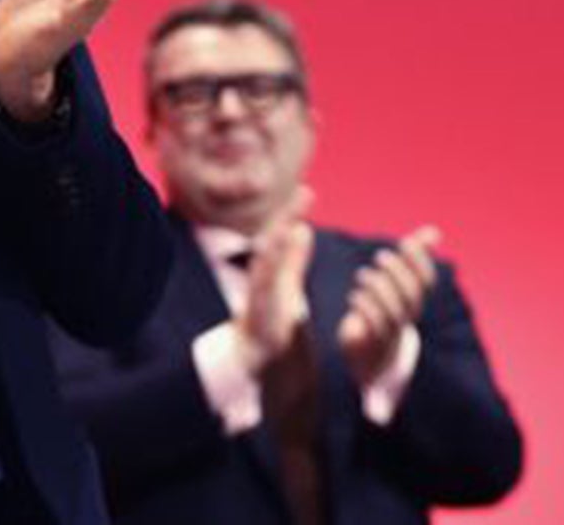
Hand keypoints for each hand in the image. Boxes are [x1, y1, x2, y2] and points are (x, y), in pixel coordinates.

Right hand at [233, 188, 314, 371]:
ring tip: (287, 226)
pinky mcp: (260, 332)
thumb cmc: (274, 327)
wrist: (262, 372)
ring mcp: (256, 308)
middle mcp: (259, 286)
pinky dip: (268, 292)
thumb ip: (294, 260)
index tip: (307, 191)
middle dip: (284, 222)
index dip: (291, 215)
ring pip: (262, 274)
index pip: (279, 239)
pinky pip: (263, 311)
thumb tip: (302, 227)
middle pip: (269, 248)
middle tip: (303, 197)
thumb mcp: (288, 288)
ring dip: (274, 251)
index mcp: (269, 275)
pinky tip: (275, 285)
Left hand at [338, 225, 439, 387]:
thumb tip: (435, 231)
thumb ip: (415, 256)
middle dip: (397, 273)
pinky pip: (374, 327)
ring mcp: (391, 333)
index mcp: (413, 302)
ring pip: (394, 311)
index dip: (420, 261)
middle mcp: (406, 319)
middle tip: (380, 256)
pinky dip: (365, 307)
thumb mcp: (397, 282)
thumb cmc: (385, 312)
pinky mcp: (372, 345)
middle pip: (411, 296)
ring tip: (363, 275)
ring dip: (378, 288)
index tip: (406, 241)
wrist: (374, 360)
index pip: (427, 282)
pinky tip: (355, 297)